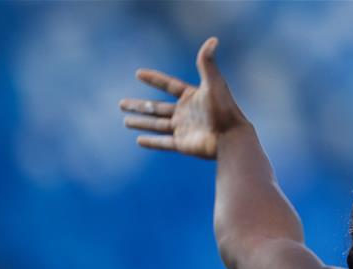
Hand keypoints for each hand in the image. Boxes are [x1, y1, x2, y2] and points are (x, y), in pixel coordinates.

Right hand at [119, 37, 247, 158]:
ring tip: (126, 121)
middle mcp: (186, 113)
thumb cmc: (224, 110)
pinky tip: (139, 140)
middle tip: (121, 104)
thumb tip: (213, 40)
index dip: (154, 80)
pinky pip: (163, 142)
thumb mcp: (214, 83)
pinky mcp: (183, 144)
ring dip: (141, 123)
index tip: (138, 73)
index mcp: (192, 97)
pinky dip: (151, 141)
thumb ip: (207, 63)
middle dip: (140, 106)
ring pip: (157, 125)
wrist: (231, 137)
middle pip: (158, 108)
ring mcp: (184, 129)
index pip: (169, 86)